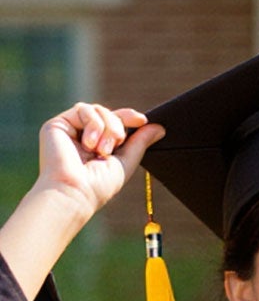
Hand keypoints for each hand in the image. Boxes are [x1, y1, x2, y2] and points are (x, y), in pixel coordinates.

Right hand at [34, 104, 158, 221]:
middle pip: (108, 113)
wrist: (75, 191)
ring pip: (97, 109)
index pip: (115, 122)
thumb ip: (140, 143)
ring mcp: (70, 129)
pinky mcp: (57, 124)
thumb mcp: (126, 162)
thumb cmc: (99, 185)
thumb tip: (159, 127)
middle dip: (118, 126)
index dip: (128, 117)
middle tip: (115, 146)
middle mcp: (83, 136)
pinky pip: (83, 109)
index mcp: (98, 144)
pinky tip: (89, 144)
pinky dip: (93, 124)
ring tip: (102, 150)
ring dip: (107, 127)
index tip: (142, 120)